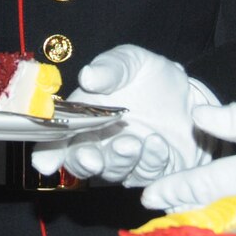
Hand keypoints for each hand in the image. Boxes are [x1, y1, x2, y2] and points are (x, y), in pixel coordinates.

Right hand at [31, 44, 213, 186]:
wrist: (189, 94)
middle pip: (79, 163)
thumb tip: (88, 76)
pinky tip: (157, 144)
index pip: (55, 139)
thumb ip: (111, 68)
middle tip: (92, 157)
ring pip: (113, 172)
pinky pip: (146, 173)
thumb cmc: (149, 76)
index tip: (45, 163)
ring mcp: (124, 161)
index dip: (47, 153)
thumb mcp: (131, 61)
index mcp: (82, 117)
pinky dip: (150, 161)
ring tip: (132, 143)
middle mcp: (98, 143)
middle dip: (83, 162)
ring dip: (119, 161)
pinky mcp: (150, 171)